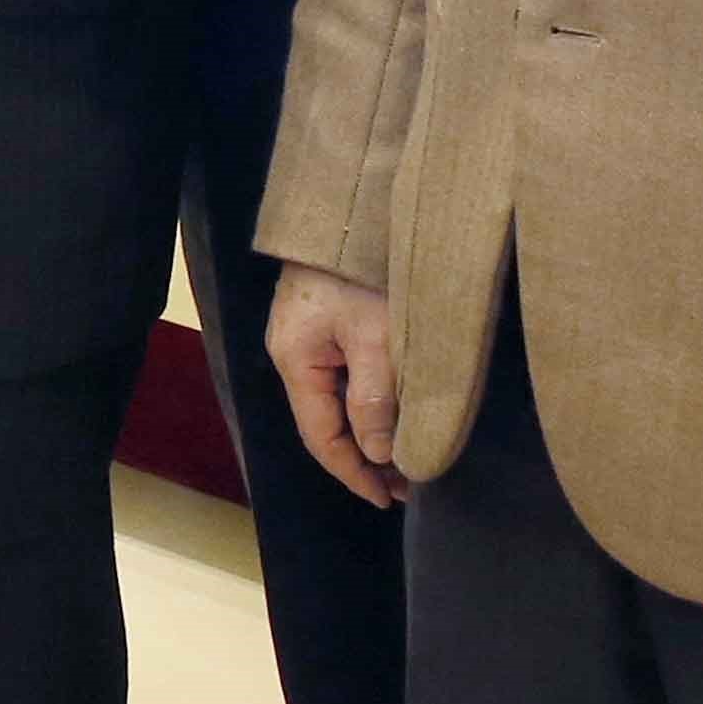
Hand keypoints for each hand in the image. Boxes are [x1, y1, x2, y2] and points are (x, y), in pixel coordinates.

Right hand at [267, 264, 407, 506]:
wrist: (355, 204)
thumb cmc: (364, 270)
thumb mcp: (377, 337)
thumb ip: (376, 400)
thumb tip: (378, 456)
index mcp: (295, 359)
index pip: (321, 436)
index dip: (354, 473)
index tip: (390, 500)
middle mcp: (293, 351)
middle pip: (326, 420)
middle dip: (365, 457)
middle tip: (409, 485)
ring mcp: (308, 333)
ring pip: (337, 399)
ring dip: (370, 429)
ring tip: (408, 453)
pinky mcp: (326, 319)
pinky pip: (345, 374)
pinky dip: (370, 400)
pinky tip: (396, 409)